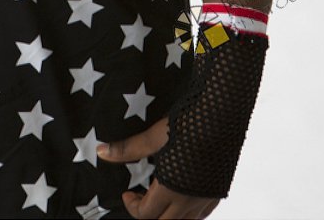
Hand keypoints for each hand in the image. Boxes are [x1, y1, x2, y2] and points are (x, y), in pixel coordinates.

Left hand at [97, 116, 219, 218]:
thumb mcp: (155, 135)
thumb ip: (128, 149)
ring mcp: (206, 198)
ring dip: (169, 217)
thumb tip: (101, 152)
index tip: (126, 193)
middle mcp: (190, 200)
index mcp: (171, 189)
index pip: (146, 214)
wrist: (222, 114)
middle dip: (150, 216)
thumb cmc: (187, 123)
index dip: (132, 206)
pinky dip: (188, 214)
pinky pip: (201, 216)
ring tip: (159, 200)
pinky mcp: (218, 192)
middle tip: (140, 199)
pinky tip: (182, 198)